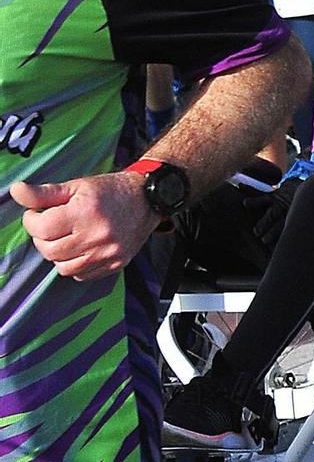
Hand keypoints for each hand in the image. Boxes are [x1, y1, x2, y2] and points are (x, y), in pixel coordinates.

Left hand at [14, 175, 158, 282]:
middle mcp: (98, 235)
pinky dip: (75, 265)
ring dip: (57, 254)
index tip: (37, 214)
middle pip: (50, 251)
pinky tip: (79, 249)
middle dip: (42, 239)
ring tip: (65, 239)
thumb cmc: (111, 191)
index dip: (32, 221)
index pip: (41, 228)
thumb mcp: (77, 186)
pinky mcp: (116, 264)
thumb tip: (16, 191)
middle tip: (49, 227)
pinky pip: (82, 275)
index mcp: (86, 212)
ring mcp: (108, 253)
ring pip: (64, 267)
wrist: (148, 200)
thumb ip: (44, 193)